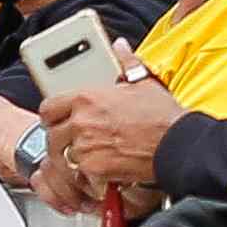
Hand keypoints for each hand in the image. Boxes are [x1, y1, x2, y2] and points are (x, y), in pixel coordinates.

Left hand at [40, 69, 182, 202]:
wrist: (176, 144)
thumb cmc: (162, 116)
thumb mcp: (144, 82)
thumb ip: (127, 63)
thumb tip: (121, 48)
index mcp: (87, 98)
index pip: (49, 108)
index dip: (51, 118)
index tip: (57, 122)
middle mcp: (82, 122)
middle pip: (52, 137)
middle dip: (62, 143)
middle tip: (75, 146)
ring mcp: (85, 147)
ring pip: (63, 160)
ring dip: (72, 163)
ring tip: (88, 162)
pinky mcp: (94, 169)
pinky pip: (78, 177)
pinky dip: (86, 179)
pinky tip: (99, 175)